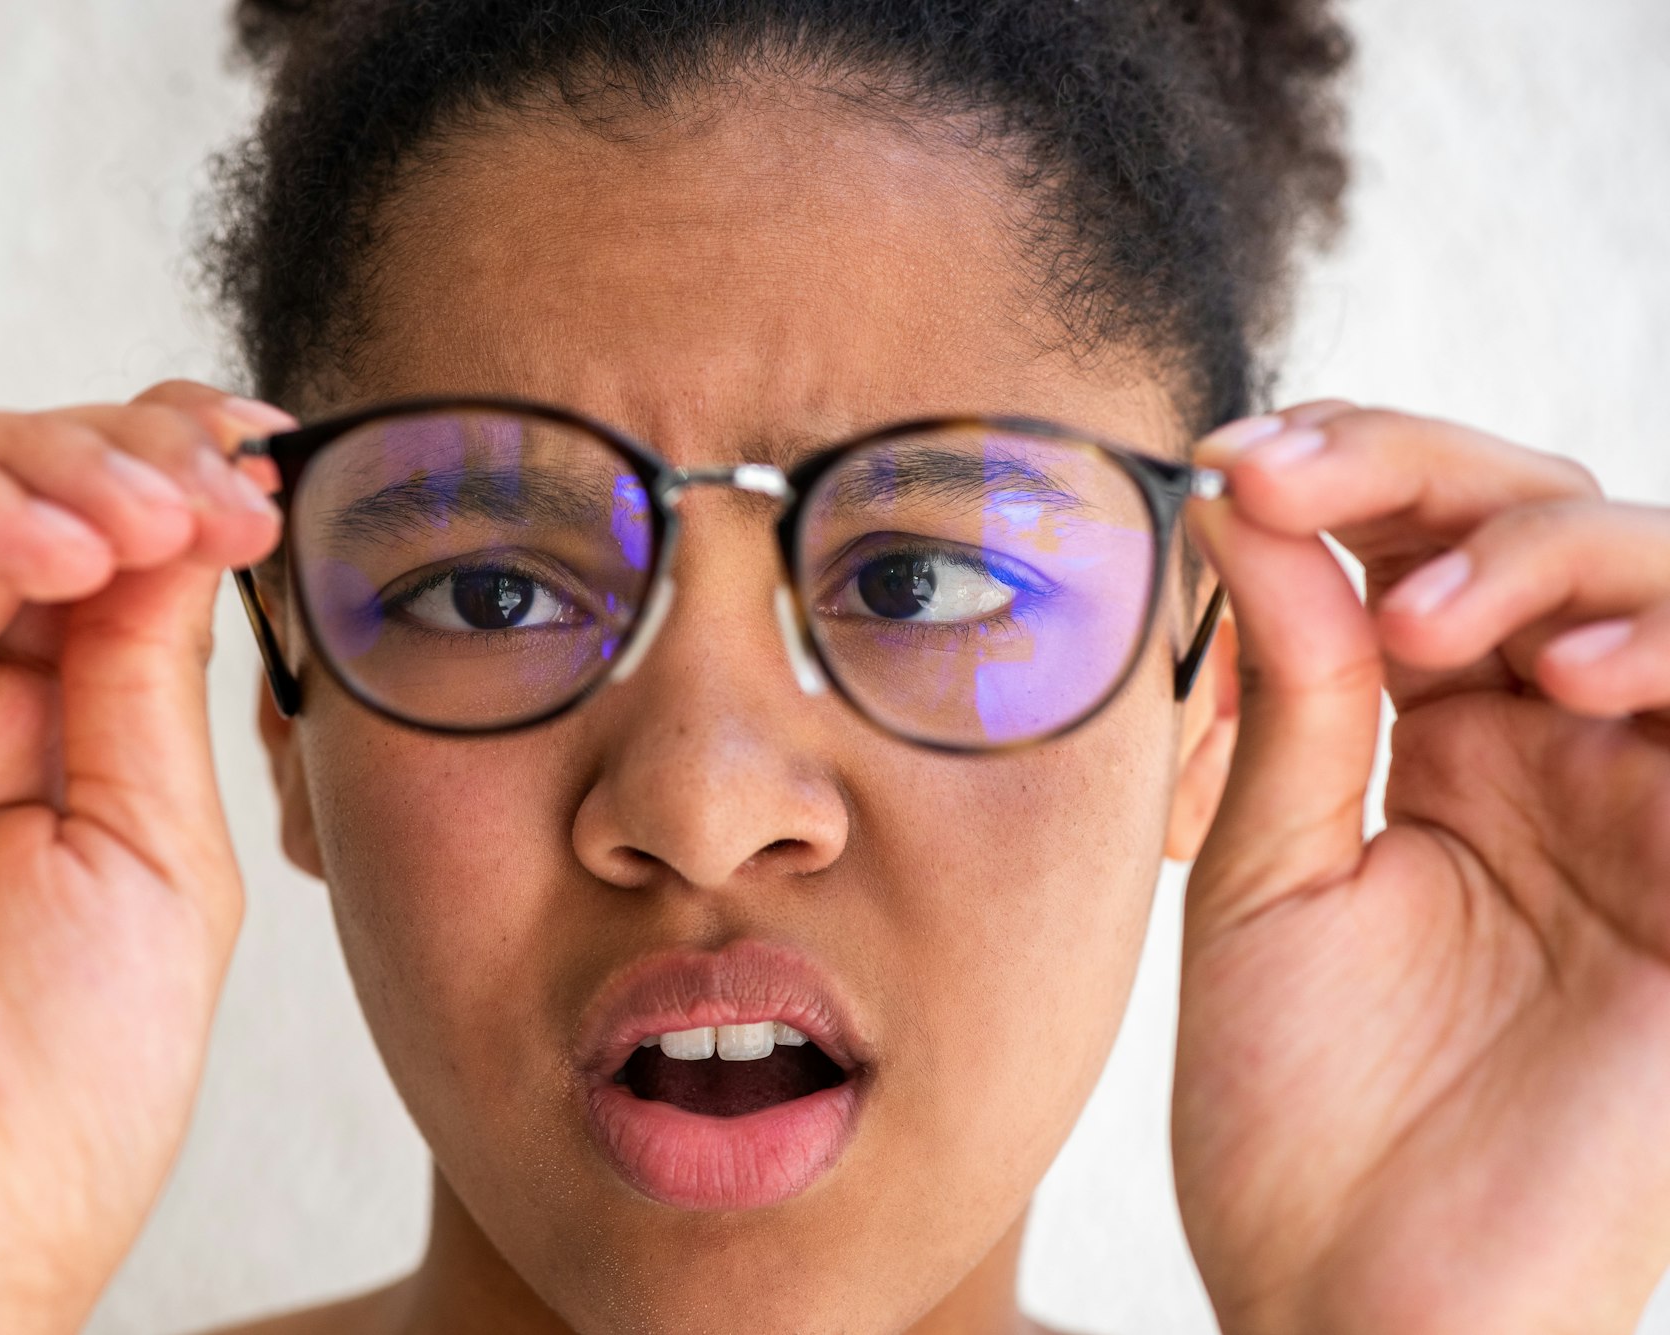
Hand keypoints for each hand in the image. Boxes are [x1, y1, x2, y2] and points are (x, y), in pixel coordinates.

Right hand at [0, 383, 290, 1332]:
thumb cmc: (60, 1086)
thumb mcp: (157, 844)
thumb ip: (150, 677)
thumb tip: (188, 515)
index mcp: (23, 726)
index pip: (80, 536)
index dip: (168, 464)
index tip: (272, 451)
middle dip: (129, 450)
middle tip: (232, 477)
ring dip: (55, 463)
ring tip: (165, 510)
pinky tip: (77, 547)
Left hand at [1172, 404, 1669, 1334]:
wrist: (1355, 1309)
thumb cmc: (1299, 1117)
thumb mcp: (1269, 877)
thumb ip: (1293, 697)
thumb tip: (1249, 508)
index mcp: (1448, 746)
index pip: (1429, 548)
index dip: (1347, 475)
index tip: (1229, 461)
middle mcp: (1564, 755)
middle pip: (1549, 524)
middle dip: (1425, 474)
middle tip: (1292, 479)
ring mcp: (1657, 811)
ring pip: (1669, 585)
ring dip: (1556, 552)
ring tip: (1423, 617)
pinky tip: (1569, 679)